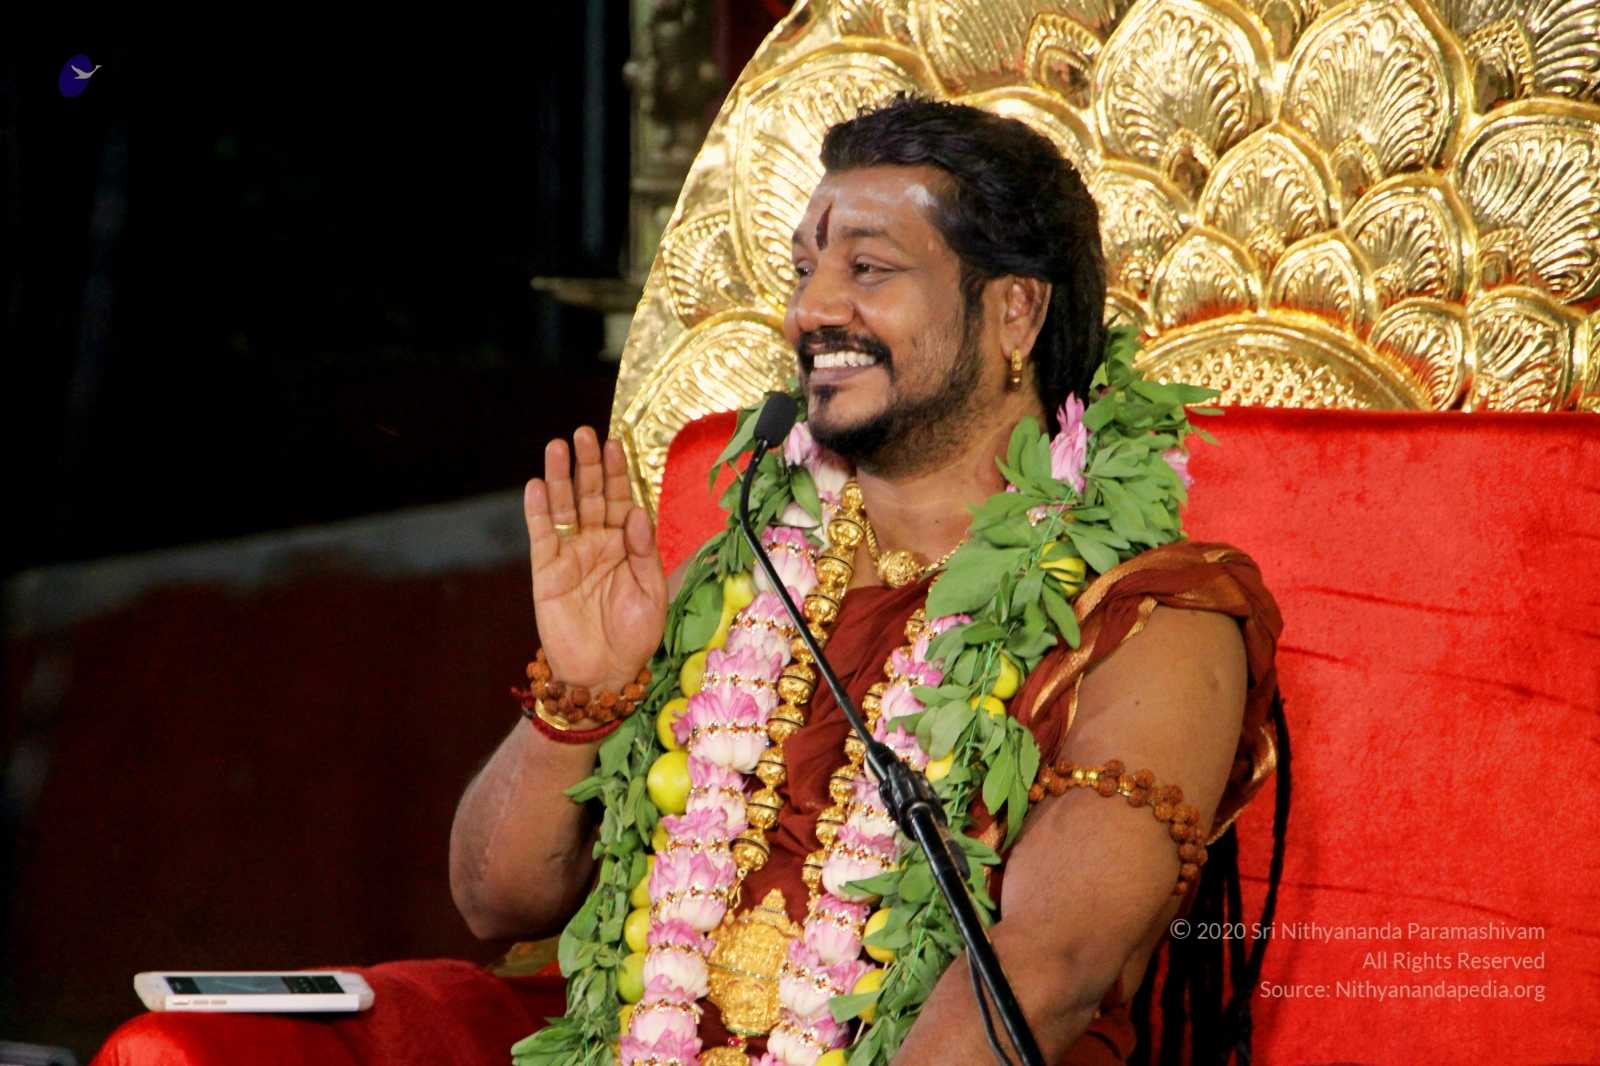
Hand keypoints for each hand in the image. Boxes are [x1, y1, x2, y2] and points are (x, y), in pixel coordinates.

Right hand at [524, 427, 667, 691]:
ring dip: (561, 477)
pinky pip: (542, 536)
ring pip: (564, 508)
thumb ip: (644, 551)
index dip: (618, 471)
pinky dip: (538, 511)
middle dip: (588, 464)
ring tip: (558, 447)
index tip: (616, 442)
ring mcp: (570, 554)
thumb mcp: (651, 593)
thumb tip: (634, 512)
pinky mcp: (547, 571)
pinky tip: (537, 486)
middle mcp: (597, 542)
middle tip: (585, 433)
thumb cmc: (634, 637)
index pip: (621, 498)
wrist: (604, 674)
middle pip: (591, 494)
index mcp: (626, 544)